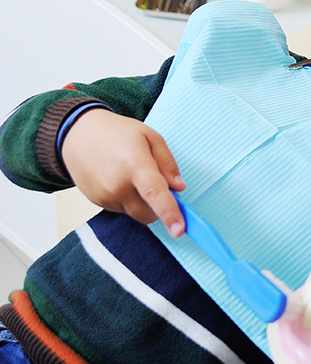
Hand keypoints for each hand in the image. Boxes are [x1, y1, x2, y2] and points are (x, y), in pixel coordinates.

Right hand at [60, 108, 186, 235]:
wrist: (77, 135)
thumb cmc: (117, 133)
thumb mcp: (151, 137)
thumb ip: (168, 163)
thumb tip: (179, 188)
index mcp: (134, 165)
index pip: (155, 194)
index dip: (170, 214)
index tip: (179, 230)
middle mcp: (117, 185)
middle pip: (148, 213)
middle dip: (161, 207)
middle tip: (160, 184)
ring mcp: (104, 196)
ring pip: (136, 213)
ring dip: (143, 202)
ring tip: (134, 175)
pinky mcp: (97, 202)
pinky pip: (122, 210)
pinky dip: (129, 201)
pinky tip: (121, 180)